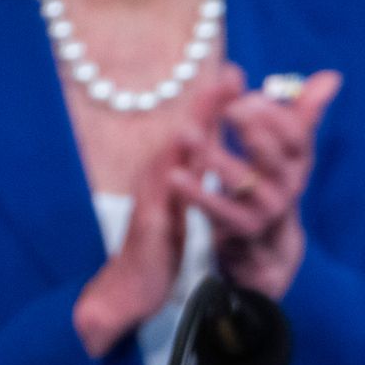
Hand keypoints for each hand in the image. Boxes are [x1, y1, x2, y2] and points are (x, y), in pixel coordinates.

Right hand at [72, 70, 244, 356]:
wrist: (129, 289)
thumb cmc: (160, 248)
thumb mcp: (183, 208)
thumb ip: (195, 179)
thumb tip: (208, 154)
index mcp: (170, 174)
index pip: (195, 133)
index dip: (213, 104)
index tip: (236, 75)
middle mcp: (158, 179)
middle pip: (184, 135)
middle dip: (206, 105)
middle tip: (231, 77)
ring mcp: (151, 200)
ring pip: (173, 158)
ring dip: (193, 132)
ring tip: (215, 110)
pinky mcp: (150, 226)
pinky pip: (166, 198)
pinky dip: (178, 180)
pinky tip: (191, 164)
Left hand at [171, 66, 341, 298]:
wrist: (265, 244)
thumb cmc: (271, 182)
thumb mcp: (289, 150)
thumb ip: (303, 112)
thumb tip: (332, 77)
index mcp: (298, 162)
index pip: (295, 135)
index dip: (272, 114)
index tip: (246, 96)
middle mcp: (287, 186)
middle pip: (273, 156)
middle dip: (252, 130)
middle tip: (229, 108)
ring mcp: (264, 210)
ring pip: (240, 181)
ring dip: (213, 156)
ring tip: (185, 132)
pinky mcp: (239, 230)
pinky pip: (217, 211)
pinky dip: (196, 194)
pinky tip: (174, 175)